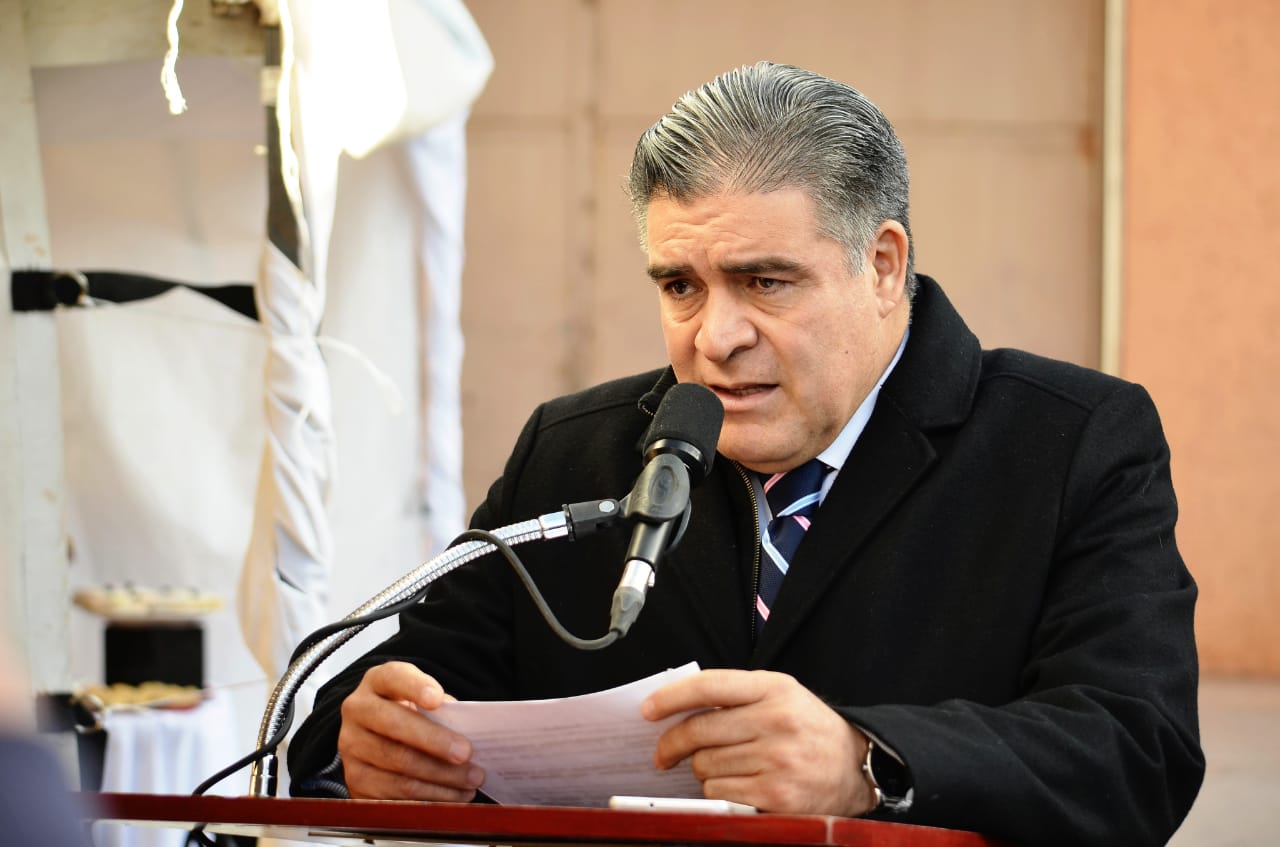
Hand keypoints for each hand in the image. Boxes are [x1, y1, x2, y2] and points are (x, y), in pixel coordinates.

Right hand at [337, 661, 484, 800]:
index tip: (437, 699)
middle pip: (394, 726)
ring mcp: (351, 747)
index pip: (394, 678)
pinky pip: (393, 794)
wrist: (378, 737)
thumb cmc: (411, 713)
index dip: (415, 687)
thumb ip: (443, 710)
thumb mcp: (424, 700)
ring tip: (469, 780)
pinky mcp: (355, 780)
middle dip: (435, 741)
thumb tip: (471, 733)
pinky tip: (452, 796)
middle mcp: (357, 711)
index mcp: (377, 681)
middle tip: (466, 753)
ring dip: (439, 776)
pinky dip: (428, 798)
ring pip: (397, 764)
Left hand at [641, 669, 874, 816]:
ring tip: (721, 768)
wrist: (855, 767)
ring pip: (705, 765)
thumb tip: (676, 710)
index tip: (647, 710)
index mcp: (774, 688)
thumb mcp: (781, 696)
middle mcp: (776, 720)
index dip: (671, 697)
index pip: (709, 686)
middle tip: (663, 754)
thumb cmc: (808, 729)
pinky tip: (736, 785)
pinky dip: (718, 792)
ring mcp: (777, 759)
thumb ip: (736, 697)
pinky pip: (719, 793)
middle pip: (698, 731)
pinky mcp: (776, 795)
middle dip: (672, 744)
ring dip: (702, 770)